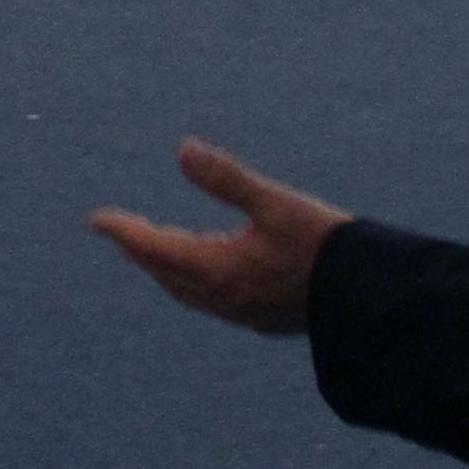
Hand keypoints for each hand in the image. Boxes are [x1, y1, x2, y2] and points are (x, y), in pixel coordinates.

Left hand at [89, 139, 348, 336]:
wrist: (371, 300)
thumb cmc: (325, 246)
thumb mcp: (276, 203)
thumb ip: (228, 179)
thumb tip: (182, 149)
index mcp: (219, 269)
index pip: (154, 249)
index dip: (124, 231)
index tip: (97, 220)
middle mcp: (225, 297)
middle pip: (167, 275)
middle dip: (141, 252)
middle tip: (121, 231)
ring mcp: (245, 313)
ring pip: (190, 292)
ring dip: (167, 270)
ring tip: (157, 251)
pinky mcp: (265, 319)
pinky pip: (215, 301)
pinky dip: (196, 282)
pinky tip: (212, 273)